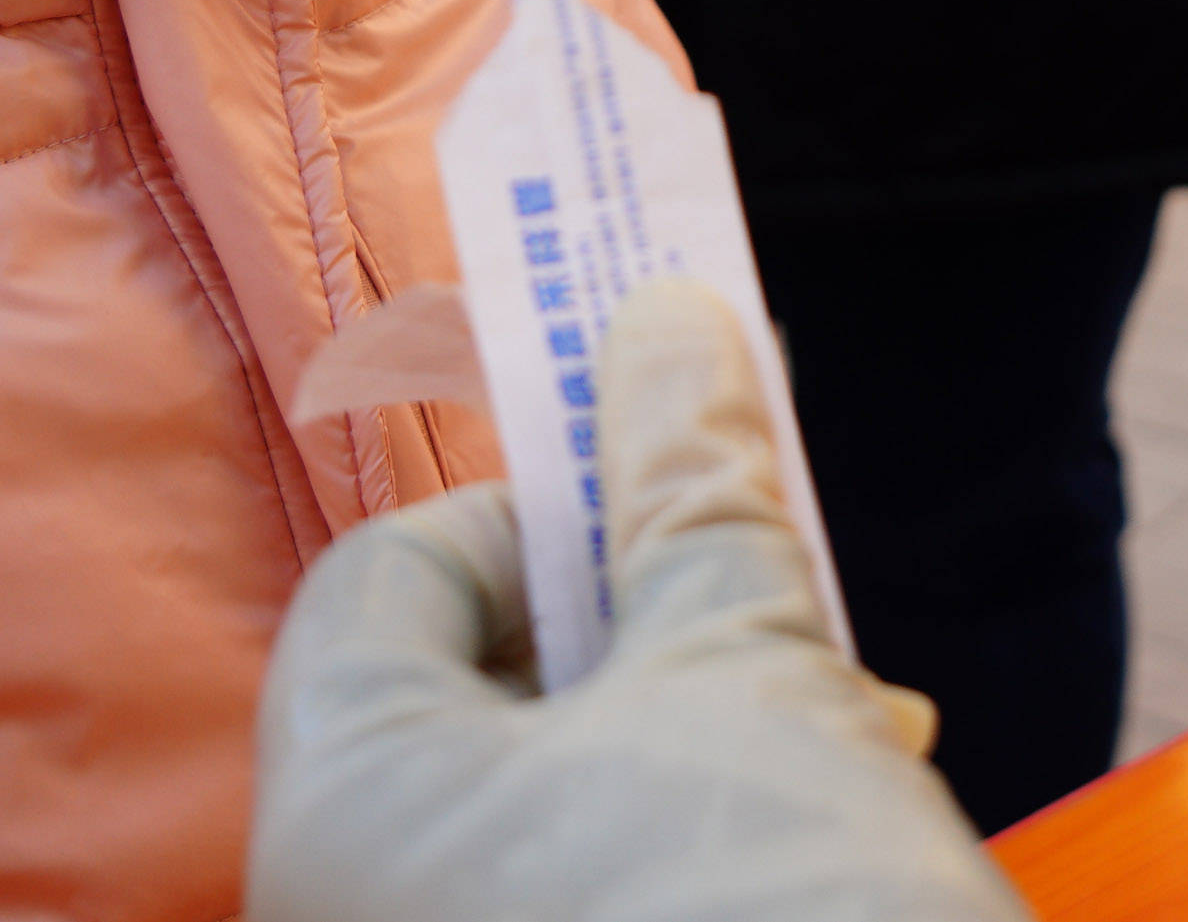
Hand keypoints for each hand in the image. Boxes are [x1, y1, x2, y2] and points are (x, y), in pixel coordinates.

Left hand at [249, 280, 1024, 921]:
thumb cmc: (778, 915)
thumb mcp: (746, 672)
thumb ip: (688, 494)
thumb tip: (663, 325)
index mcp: (341, 806)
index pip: (392, 573)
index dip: (544, 512)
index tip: (682, 513)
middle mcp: (342, 921)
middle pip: (467, 701)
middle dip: (646, 642)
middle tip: (790, 634)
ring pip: (533, 818)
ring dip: (687, 754)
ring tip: (846, 760)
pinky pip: (567, 907)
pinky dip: (676, 866)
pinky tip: (816, 856)